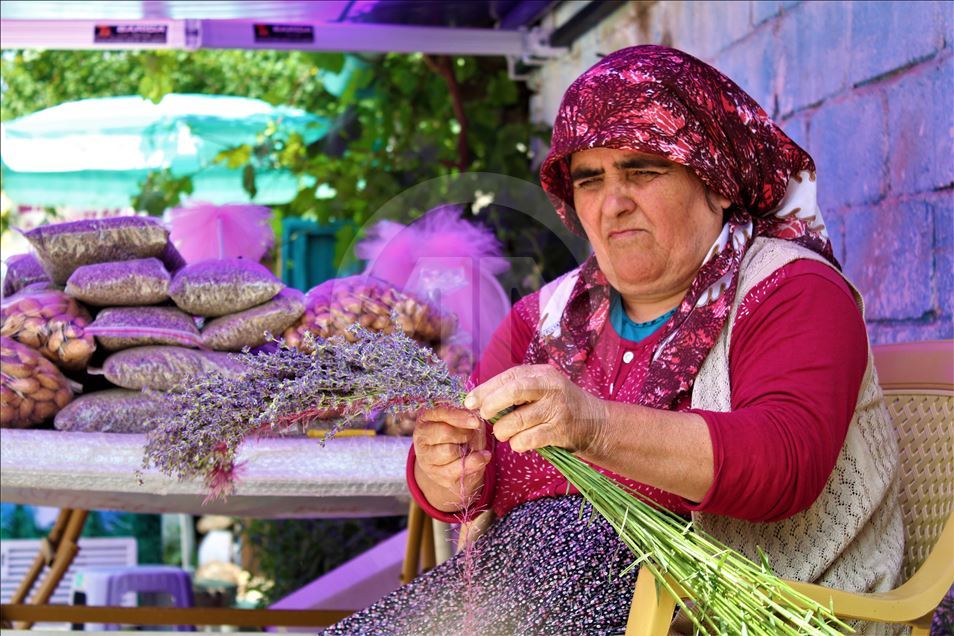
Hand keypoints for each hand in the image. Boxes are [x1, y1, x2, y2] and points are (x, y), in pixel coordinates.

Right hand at [413, 406, 490, 496]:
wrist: (453, 463)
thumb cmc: (458, 436)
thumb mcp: (463, 423)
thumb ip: (468, 420)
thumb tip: (477, 422)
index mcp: (425, 419)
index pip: (441, 413)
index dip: (460, 417)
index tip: (476, 421)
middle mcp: (421, 438)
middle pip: (445, 432)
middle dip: (463, 433)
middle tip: (471, 435)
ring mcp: (426, 459)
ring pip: (449, 451)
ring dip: (467, 449)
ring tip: (472, 448)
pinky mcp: (437, 475)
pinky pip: (457, 469)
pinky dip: (474, 463)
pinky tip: (482, 458)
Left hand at [464, 364, 608, 453]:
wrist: (596, 423)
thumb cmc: (559, 406)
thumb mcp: (542, 388)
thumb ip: (516, 389)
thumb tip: (479, 399)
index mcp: (542, 374)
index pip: (508, 377)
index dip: (486, 389)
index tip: (470, 402)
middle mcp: (551, 388)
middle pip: (512, 392)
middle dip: (491, 405)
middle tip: (484, 416)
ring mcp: (556, 410)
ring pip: (515, 421)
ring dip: (503, 431)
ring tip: (504, 433)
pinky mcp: (559, 432)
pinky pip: (526, 440)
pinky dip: (517, 444)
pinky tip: (519, 442)